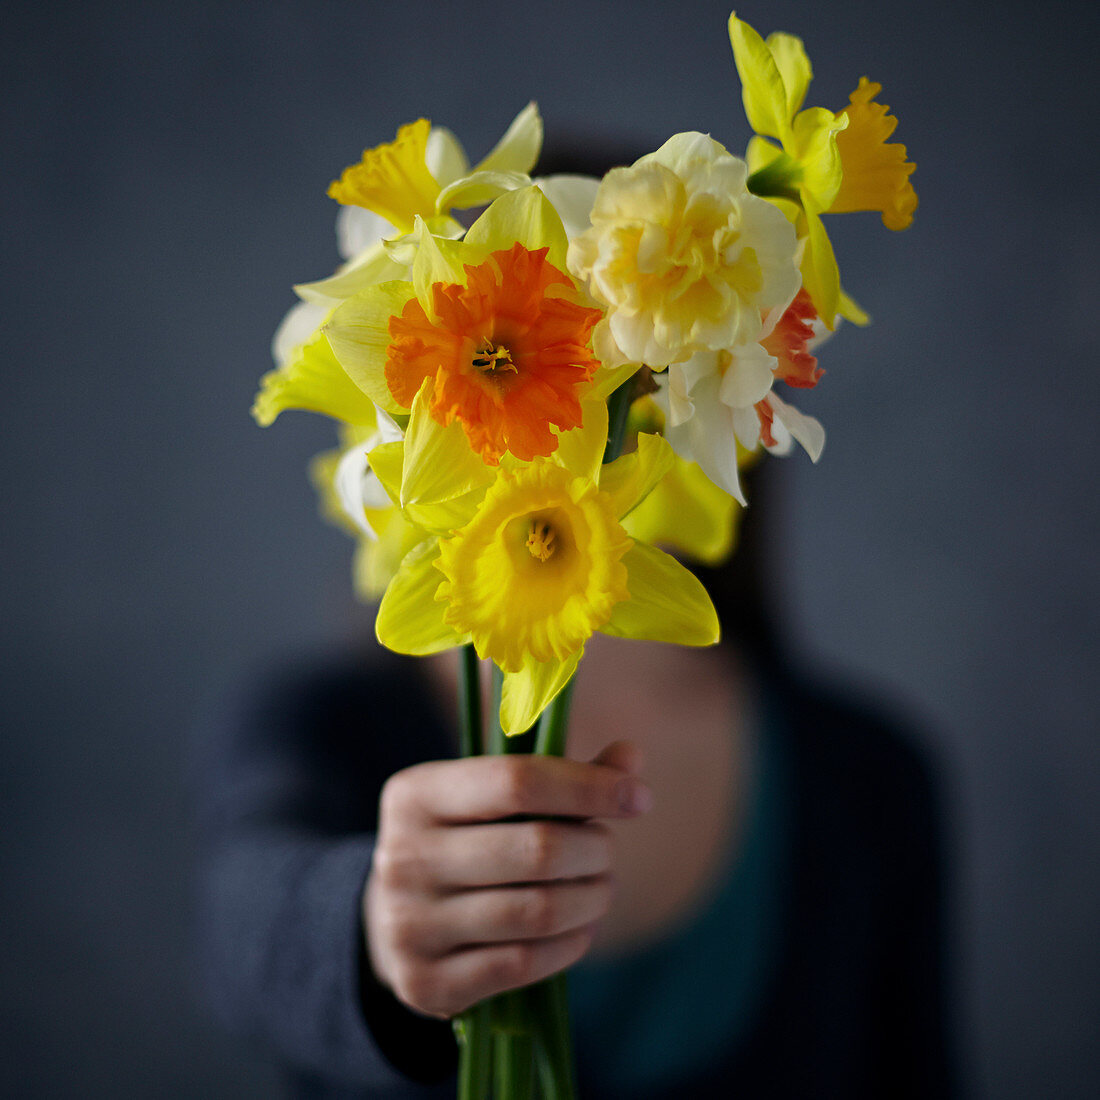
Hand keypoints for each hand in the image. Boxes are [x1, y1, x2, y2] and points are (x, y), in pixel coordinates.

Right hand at [363, 741, 650, 1018]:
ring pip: (538, 911)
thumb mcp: (494, 799)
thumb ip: (561, 777)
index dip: (588, 787)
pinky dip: (571, 944)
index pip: (517, 780)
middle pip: (537, 849)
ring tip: (601, 888)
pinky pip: (525, 963)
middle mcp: (403, 856)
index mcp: (416, 794)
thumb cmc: (465, 841)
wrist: (392, 921)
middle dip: (595, 849)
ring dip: (591, 899)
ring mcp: (409, 924)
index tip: (638, 797)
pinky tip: (581, 929)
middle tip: (607, 850)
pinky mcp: (426, 982)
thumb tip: (631, 758)